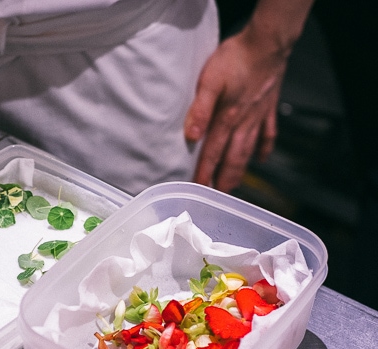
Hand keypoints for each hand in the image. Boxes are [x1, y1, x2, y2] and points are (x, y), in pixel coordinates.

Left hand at [184, 28, 288, 191]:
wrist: (267, 42)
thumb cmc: (236, 58)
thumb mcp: (209, 81)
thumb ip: (200, 110)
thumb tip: (191, 136)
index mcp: (227, 118)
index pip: (213, 152)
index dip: (205, 172)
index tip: (200, 188)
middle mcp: (244, 121)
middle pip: (233, 157)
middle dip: (224, 178)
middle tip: (218, 195)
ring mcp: (258, 116)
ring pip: (249, 150)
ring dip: (241, 169)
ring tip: (235, 184)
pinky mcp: (268, 107)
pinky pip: (268, 134)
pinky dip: (264, 149)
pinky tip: (262, 159)